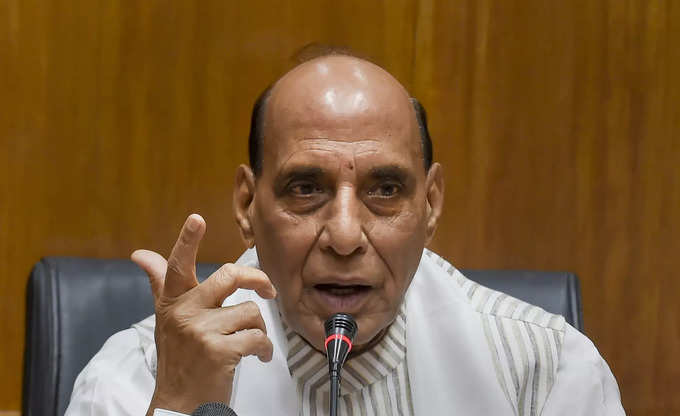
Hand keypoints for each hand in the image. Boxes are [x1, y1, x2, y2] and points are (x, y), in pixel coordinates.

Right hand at [131, 214, 276, 414]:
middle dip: (257, 279)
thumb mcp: (167, 319)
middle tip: (268, 290)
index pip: (178, 267)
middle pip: (229, 277)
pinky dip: (264, 349)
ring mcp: (201, 332)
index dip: (188, 241)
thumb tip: (141, 254)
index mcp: (173, 303)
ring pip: (250, 311)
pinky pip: (257, 337)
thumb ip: (160, 284)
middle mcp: (184, 313)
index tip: (197, 219)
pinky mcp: (219, 352)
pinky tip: (257, 356)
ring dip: (259, 329)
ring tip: (250, 341)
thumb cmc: (179, 359)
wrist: (179, 404)